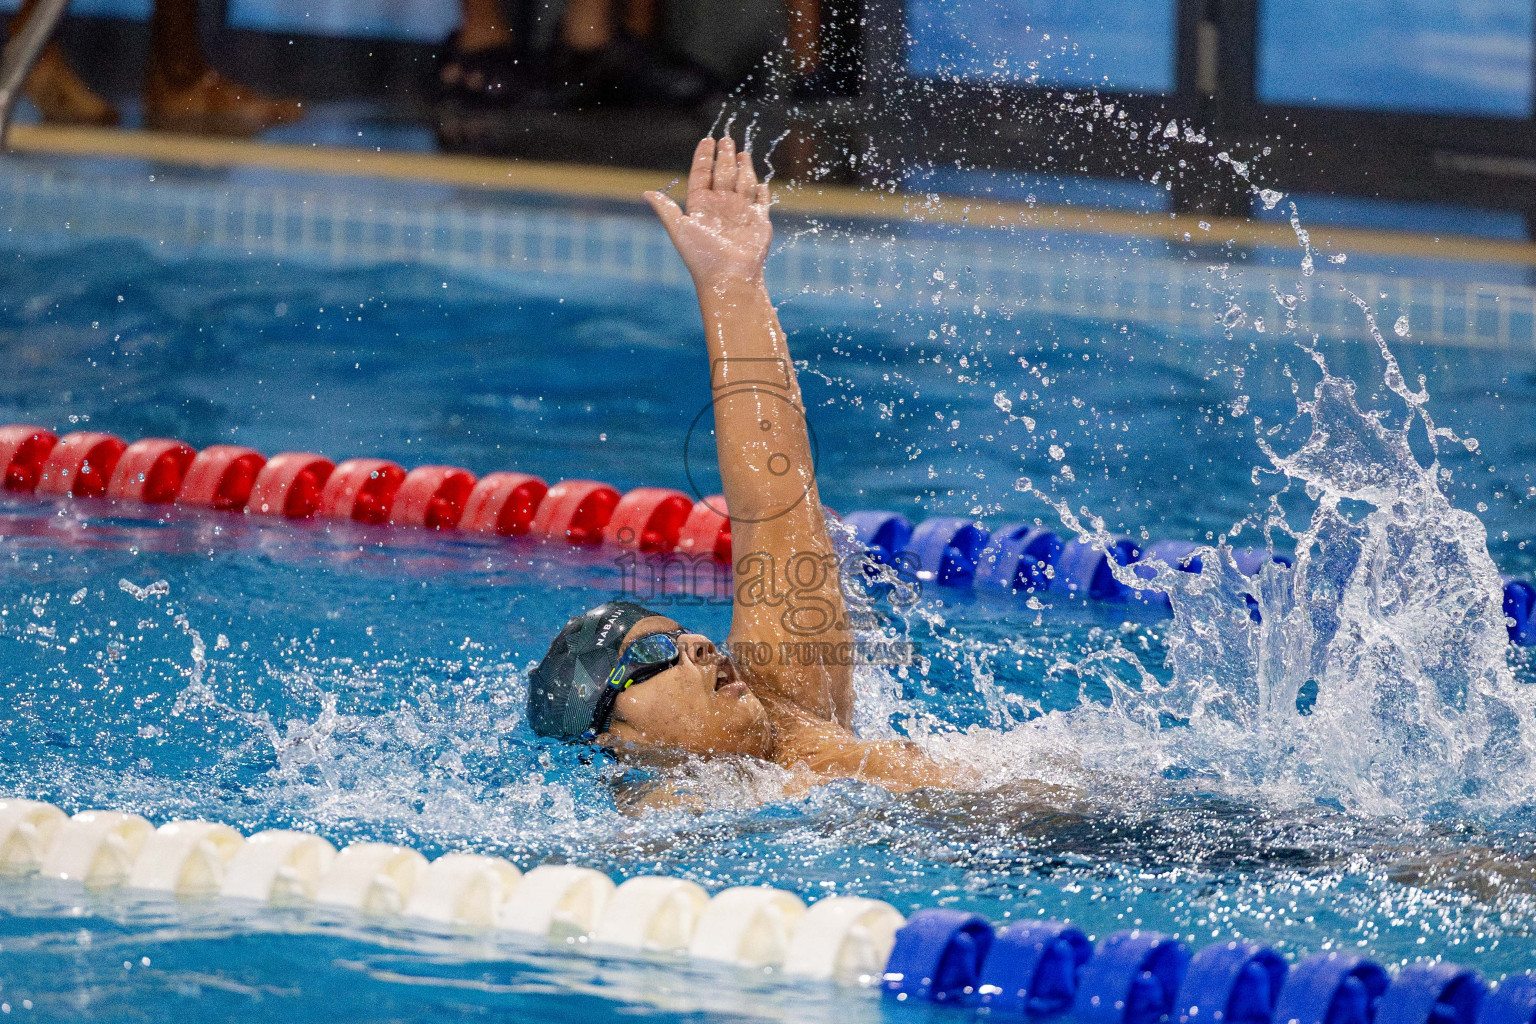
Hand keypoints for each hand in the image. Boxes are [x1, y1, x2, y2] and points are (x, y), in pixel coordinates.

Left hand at [645, 135, 770, 287]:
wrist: (730, 277)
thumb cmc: (702, 255)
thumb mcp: (679, 228)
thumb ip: (666, 209)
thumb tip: (645, 193)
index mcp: (701, 205)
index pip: (702, 174)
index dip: (704, 157)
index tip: (707, 140)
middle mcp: (721, 206)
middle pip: (723, 174)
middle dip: (724, 156)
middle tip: (726, 139)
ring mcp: (741, 212)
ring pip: (742, 182)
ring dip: (743, 168)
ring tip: (742, 152)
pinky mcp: (759, 220)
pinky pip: (761, 201)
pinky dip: (761, 190)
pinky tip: (761, 182)